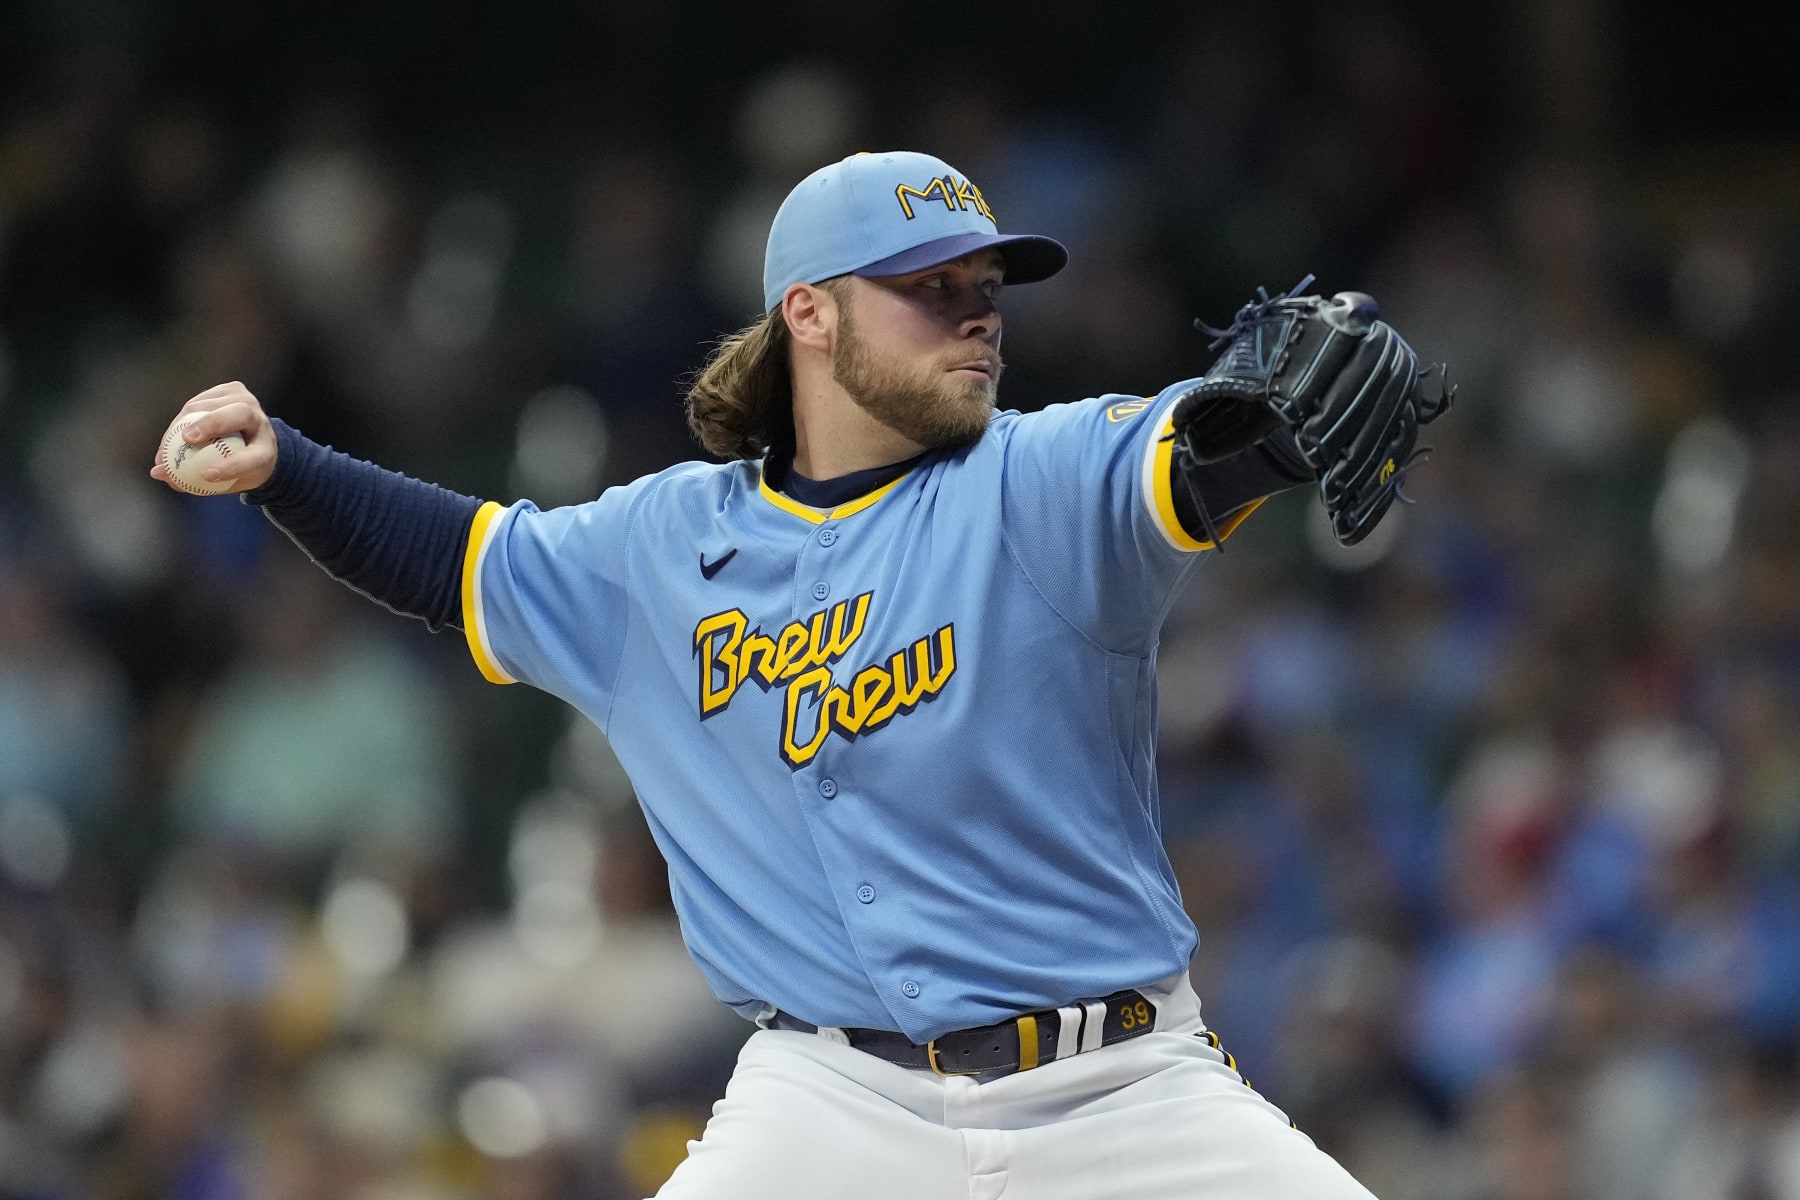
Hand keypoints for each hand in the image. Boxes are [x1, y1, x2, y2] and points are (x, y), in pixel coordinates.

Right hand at [150, 381, 278, 493]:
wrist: (257, 441)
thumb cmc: (238, 467)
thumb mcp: (224, 482)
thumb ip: (192, 480)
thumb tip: (157, 473)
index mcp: (266, 449)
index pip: (253, 458)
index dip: (231, 466)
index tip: (208, 474)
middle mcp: (261, 421)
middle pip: (238, 414)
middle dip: (211, 424)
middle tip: (186, 440)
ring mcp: (248, 400)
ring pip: (210, 405)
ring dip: (184, 421)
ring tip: (167, 444)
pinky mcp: (232, 389)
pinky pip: (199, 400)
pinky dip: (182, 416)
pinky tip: (172, 432)